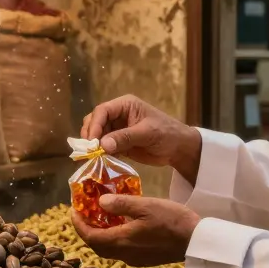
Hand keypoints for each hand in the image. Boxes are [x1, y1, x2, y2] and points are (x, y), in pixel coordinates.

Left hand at [72, 195, 200, 267]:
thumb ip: (121, 204)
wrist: (196, 242)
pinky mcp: (144, 259)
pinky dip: (113, 238)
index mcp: (121, 241)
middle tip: (84, 213)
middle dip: (86, 230)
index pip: (89, 237)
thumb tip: (100, 202)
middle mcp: (124, 254)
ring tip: (101, 217)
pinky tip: (121, 225)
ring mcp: (134, 259)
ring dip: (100, 235)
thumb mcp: (145, 205)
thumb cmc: (172, 220)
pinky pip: (121, 250)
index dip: (78, 224)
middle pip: (96, 246)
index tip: (73, 210)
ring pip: (108, 249)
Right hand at [81, 95, 201, 172]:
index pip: (102, 111)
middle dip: (90, 135)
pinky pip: (104, 147)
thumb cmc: (167, 134)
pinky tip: (99, 162)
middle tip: (89, 151)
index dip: (94, 125)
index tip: (92, 142)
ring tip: (92, 158)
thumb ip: (125, 137)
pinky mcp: (119, 143)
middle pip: (95, 121)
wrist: (179, 149)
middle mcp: (118, 115)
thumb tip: (102, 145)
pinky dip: (100, 154)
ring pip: (97, 135)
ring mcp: (117, 129)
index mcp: (125, 105)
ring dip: (94, 146)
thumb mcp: (147, 133)